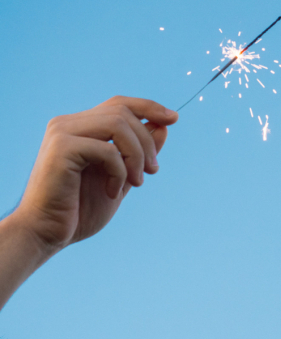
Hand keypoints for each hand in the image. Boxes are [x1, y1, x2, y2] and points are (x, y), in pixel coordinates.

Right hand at [13, 96, 177, 251]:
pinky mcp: (61, 149)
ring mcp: (62, 133)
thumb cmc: (80, 210)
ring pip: (118, 125)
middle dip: (147, 142)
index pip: (119, 104)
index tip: (174, 119)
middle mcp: (68, 124)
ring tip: (137, 183)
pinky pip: (108, 150)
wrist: (47, 233)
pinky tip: (112, 192)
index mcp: (80, 128)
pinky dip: (119, 172)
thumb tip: (163, 127)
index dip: (149, 108)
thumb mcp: (121, 178)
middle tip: (152, 172)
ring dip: (137, 156)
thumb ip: (138, 154)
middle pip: (123, 112)